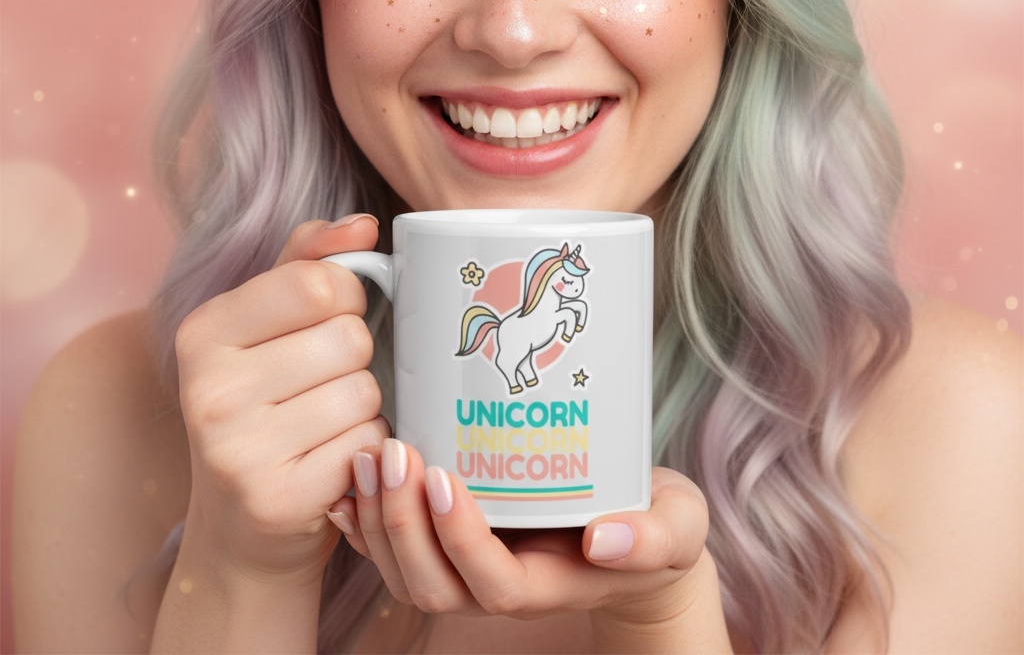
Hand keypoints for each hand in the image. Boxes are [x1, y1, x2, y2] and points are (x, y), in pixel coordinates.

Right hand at [173, 215, 390, 584]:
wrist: (242, 527)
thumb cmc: (265, 405)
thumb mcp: (269, 323)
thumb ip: (309, 260)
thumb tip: (363, 224)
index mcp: (203, 332)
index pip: (318, 282)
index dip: (348, 296)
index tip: (334, 317)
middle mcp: (208, 390)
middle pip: (349, 339)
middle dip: (357, 357)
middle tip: (326, 382)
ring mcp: (237, 451)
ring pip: (364, 393)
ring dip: (365, 407)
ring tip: (328, 422)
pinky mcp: (277, 500)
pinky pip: (368, 445)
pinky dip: (367, 449)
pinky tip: (335, 460)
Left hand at [333, 441, 731, 651]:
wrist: (634, 532)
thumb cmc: (656, 524)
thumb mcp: (676, 526)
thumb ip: (655, 536)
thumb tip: (605, 539)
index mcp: (551, 584)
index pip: (493, 583)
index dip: (462, 539)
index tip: (446, 478)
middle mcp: (501, 584)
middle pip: (433, 583)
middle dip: (403, 524)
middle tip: (395, 455)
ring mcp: (472, 568)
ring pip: (405, 570)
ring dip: (378, 519)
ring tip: (370, 456)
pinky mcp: (456, 542)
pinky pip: (398, 549)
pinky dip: (366, 524)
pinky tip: (351, 484)